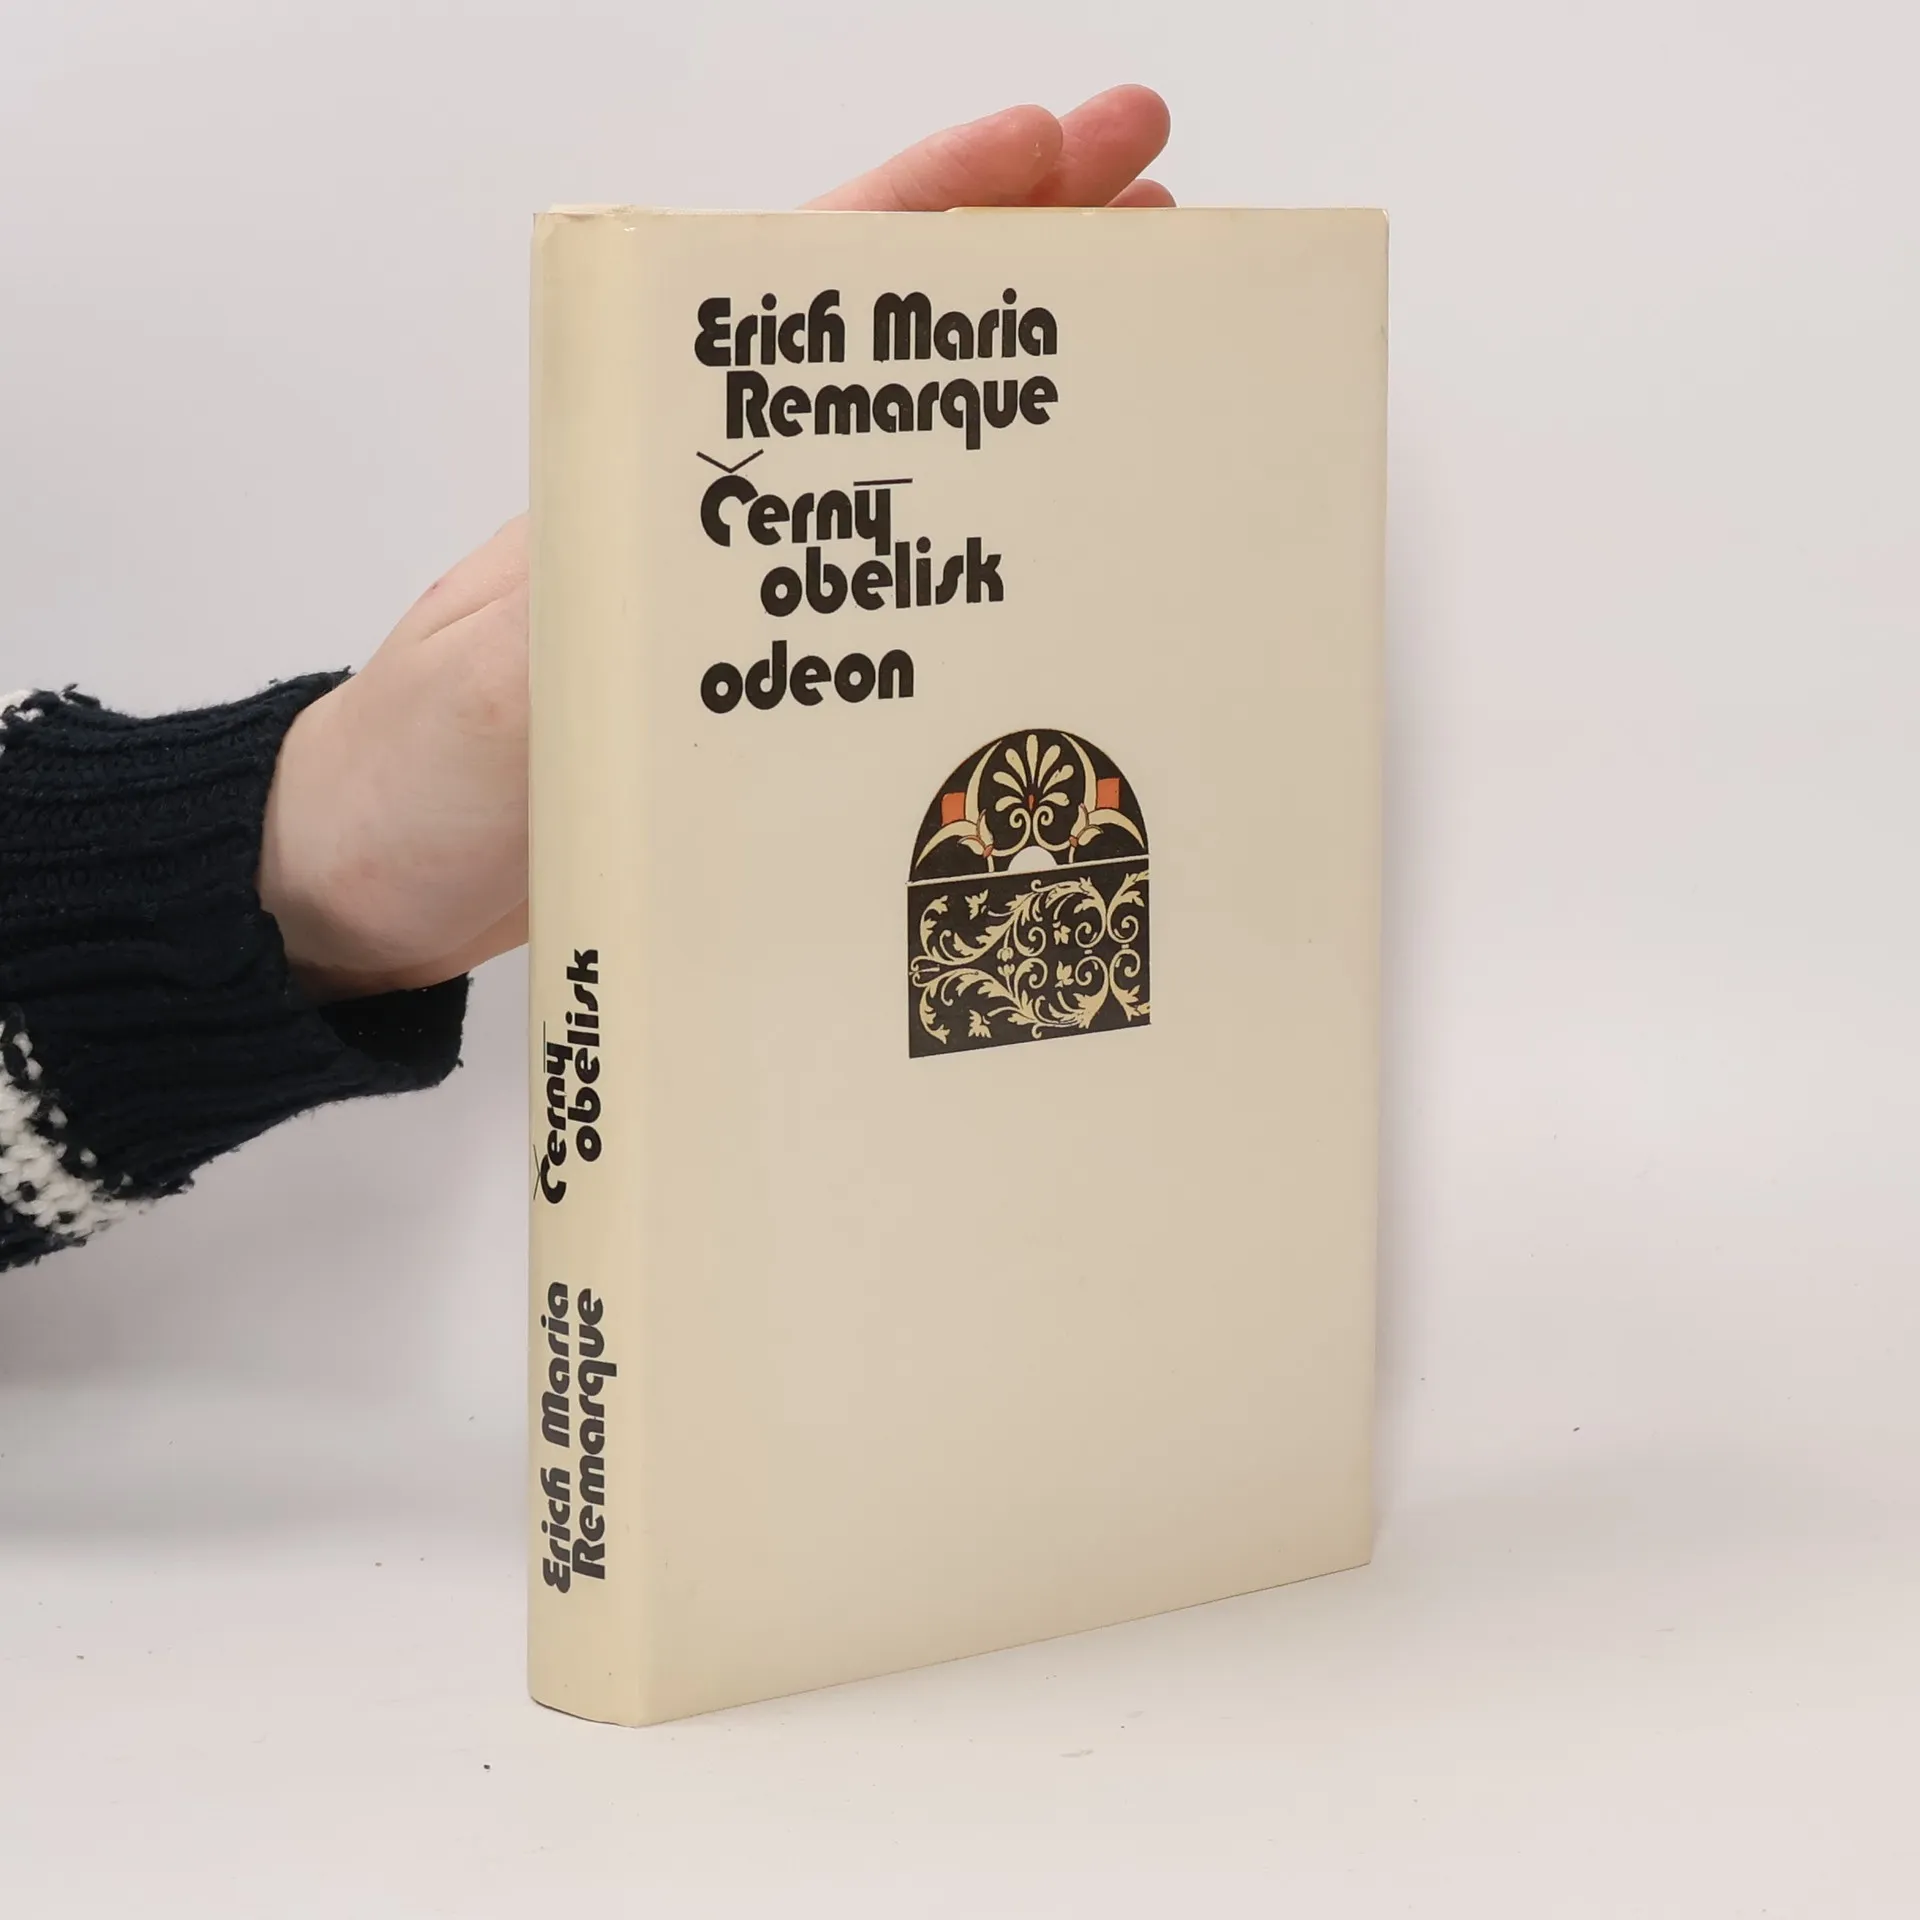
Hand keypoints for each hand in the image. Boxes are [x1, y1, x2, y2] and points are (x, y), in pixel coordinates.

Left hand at [259, 86, 1173, 999]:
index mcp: (647, 459)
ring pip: (911, 453)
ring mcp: (751, 583)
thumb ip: (613, 632)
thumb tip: (738, 586)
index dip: (934, 206)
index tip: (1054, 146)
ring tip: (1151, 336)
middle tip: (1159, 204)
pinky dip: (992, 543)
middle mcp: (715, 502)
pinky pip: (908, 586)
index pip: (805, 291)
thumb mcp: (510, 694)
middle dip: (1022, 260)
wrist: (386, 875)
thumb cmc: (419, 769)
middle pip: (887, 350)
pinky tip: (1066, 539)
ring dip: (1028, 390)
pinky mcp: (772, 677)